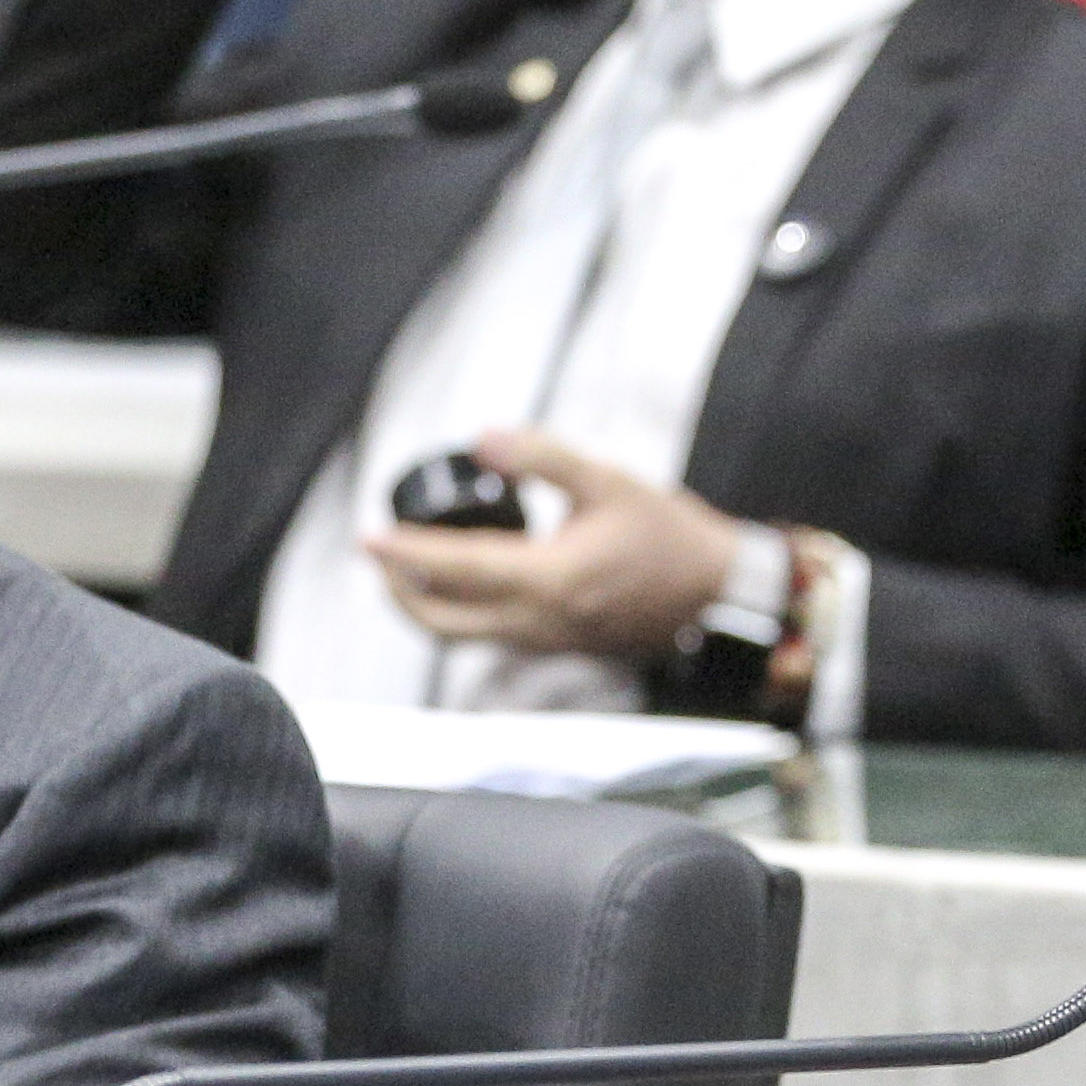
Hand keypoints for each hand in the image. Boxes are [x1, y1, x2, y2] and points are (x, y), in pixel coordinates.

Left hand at [365, 424, 746, 663]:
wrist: (716, 594)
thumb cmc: (669, 536)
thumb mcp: (609, 481)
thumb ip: (544, 457)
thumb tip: (483, 440)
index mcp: (550, 581)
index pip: (456, 570)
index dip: (405, 553)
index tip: (369, 536)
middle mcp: (539, 622)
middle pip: (442, 623)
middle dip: (399, 592)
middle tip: (380, 554)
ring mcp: (546, 642)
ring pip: (463, 636)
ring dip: (425, 606)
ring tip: (407, 567)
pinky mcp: (557, 646)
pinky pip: (490, 636)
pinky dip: (460, 612)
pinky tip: (459, 580)